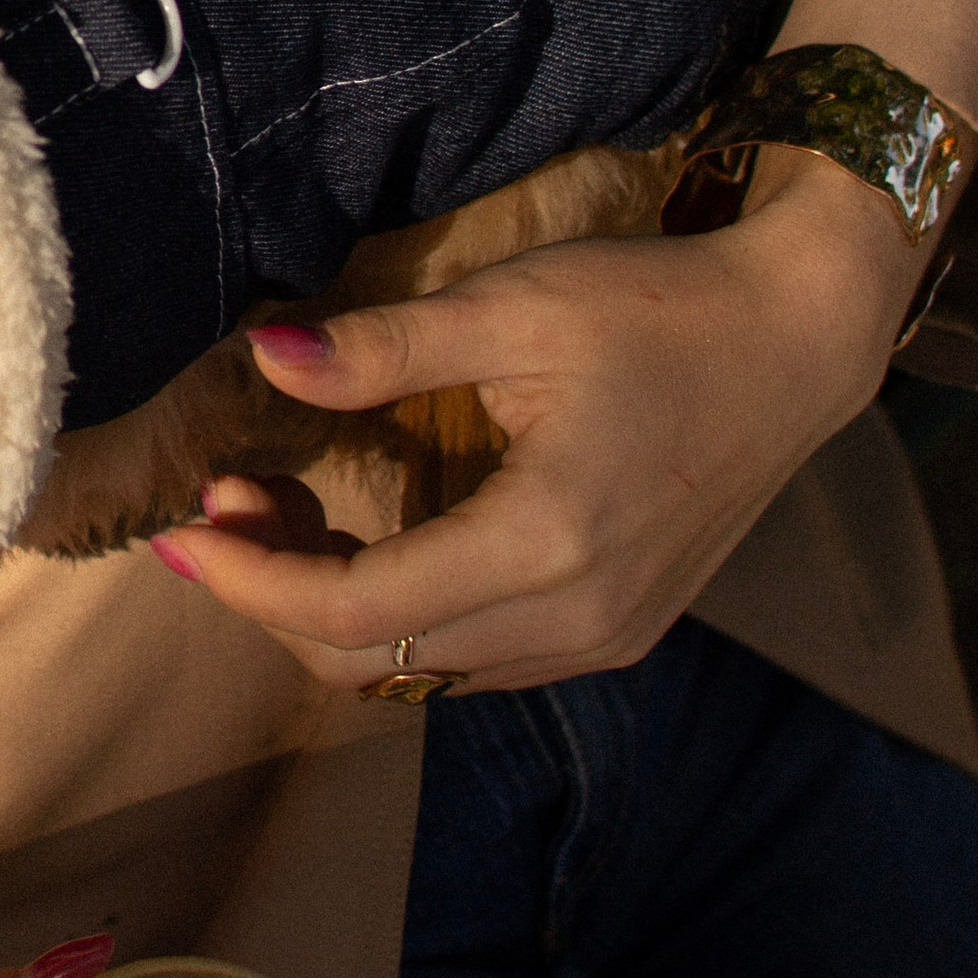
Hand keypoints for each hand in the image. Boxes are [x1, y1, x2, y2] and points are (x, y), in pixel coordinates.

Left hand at [153, 145, 951, 695]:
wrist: (799, 340)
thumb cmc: (662, 308)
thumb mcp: (513, 307)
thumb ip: (382, 347)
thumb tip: (264, 358)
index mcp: (547, 545)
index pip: (356, 613)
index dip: (249, 581)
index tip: (178, 528)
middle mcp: (575, 620)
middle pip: (372, 661)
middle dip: (275, 591)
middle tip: (227, 496)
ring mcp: (601, 640)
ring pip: (419, 670)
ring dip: (333, 606)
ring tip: (281, 504)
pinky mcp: (614, 632)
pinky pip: (470, 657)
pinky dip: (399, 613)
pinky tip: (368, 532)